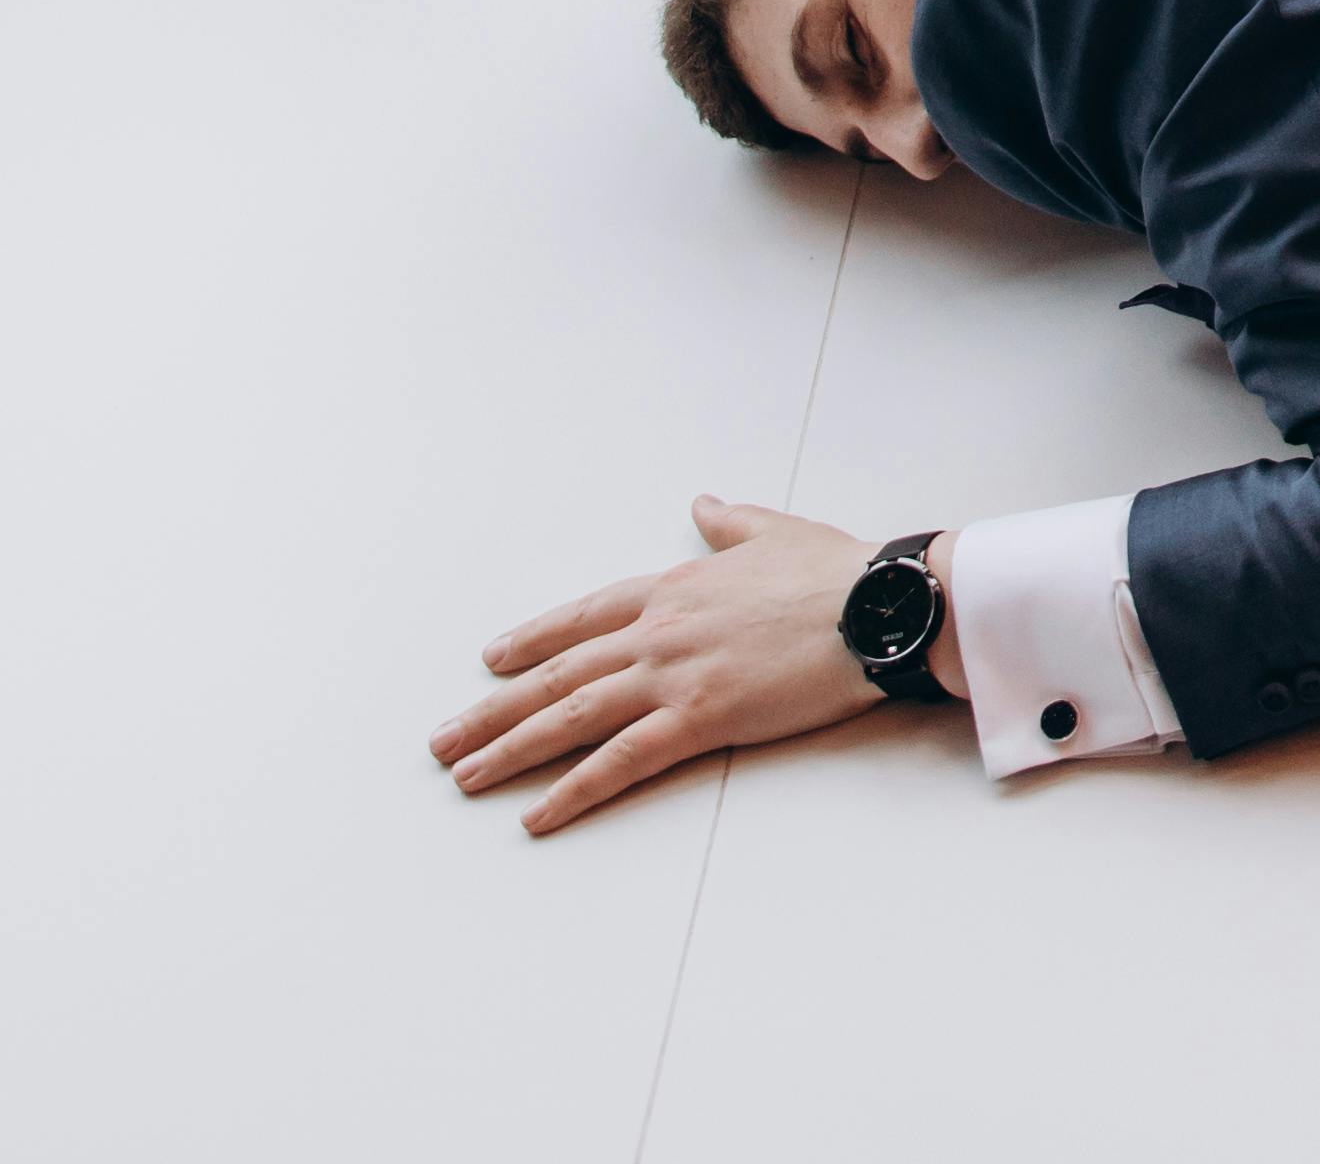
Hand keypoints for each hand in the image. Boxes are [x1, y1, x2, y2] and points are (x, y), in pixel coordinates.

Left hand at [435, 496, 885, 834]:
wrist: (876, 604)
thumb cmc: (836, 570)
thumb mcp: (774, 531)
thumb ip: (730, 523)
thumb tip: (704, 504)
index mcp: (673, 587)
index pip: (583, 616)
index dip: (533, 639)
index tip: (491, 660)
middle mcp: (657, 631)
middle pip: (557, 674)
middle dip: (492, 709)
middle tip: (443, 739)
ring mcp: (672, 675)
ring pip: (569, 717)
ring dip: (510, 749)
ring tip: (465, 776)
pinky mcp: (698, 718)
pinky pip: (619, 761)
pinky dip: (571, 790)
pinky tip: (536, 815)